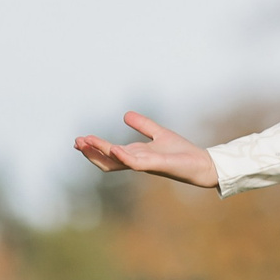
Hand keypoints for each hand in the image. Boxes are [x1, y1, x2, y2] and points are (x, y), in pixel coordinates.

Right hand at [74, 113, 218, 187]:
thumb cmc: (182, 152)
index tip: (79, 139)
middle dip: (91, 151)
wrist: (202, 164)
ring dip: (101, 152)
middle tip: (76, 142)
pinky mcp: (157, 165)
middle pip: (107, 159)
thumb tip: (124, 114)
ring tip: (86, 142)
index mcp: (136, 154)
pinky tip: (115, 148)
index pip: (109, 153)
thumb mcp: (159, 134)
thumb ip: (143, 125)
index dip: (93, 147)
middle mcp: (137, 161)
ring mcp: (145, 164)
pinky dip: (124, 156)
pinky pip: (136, 163)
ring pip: (116, 161)